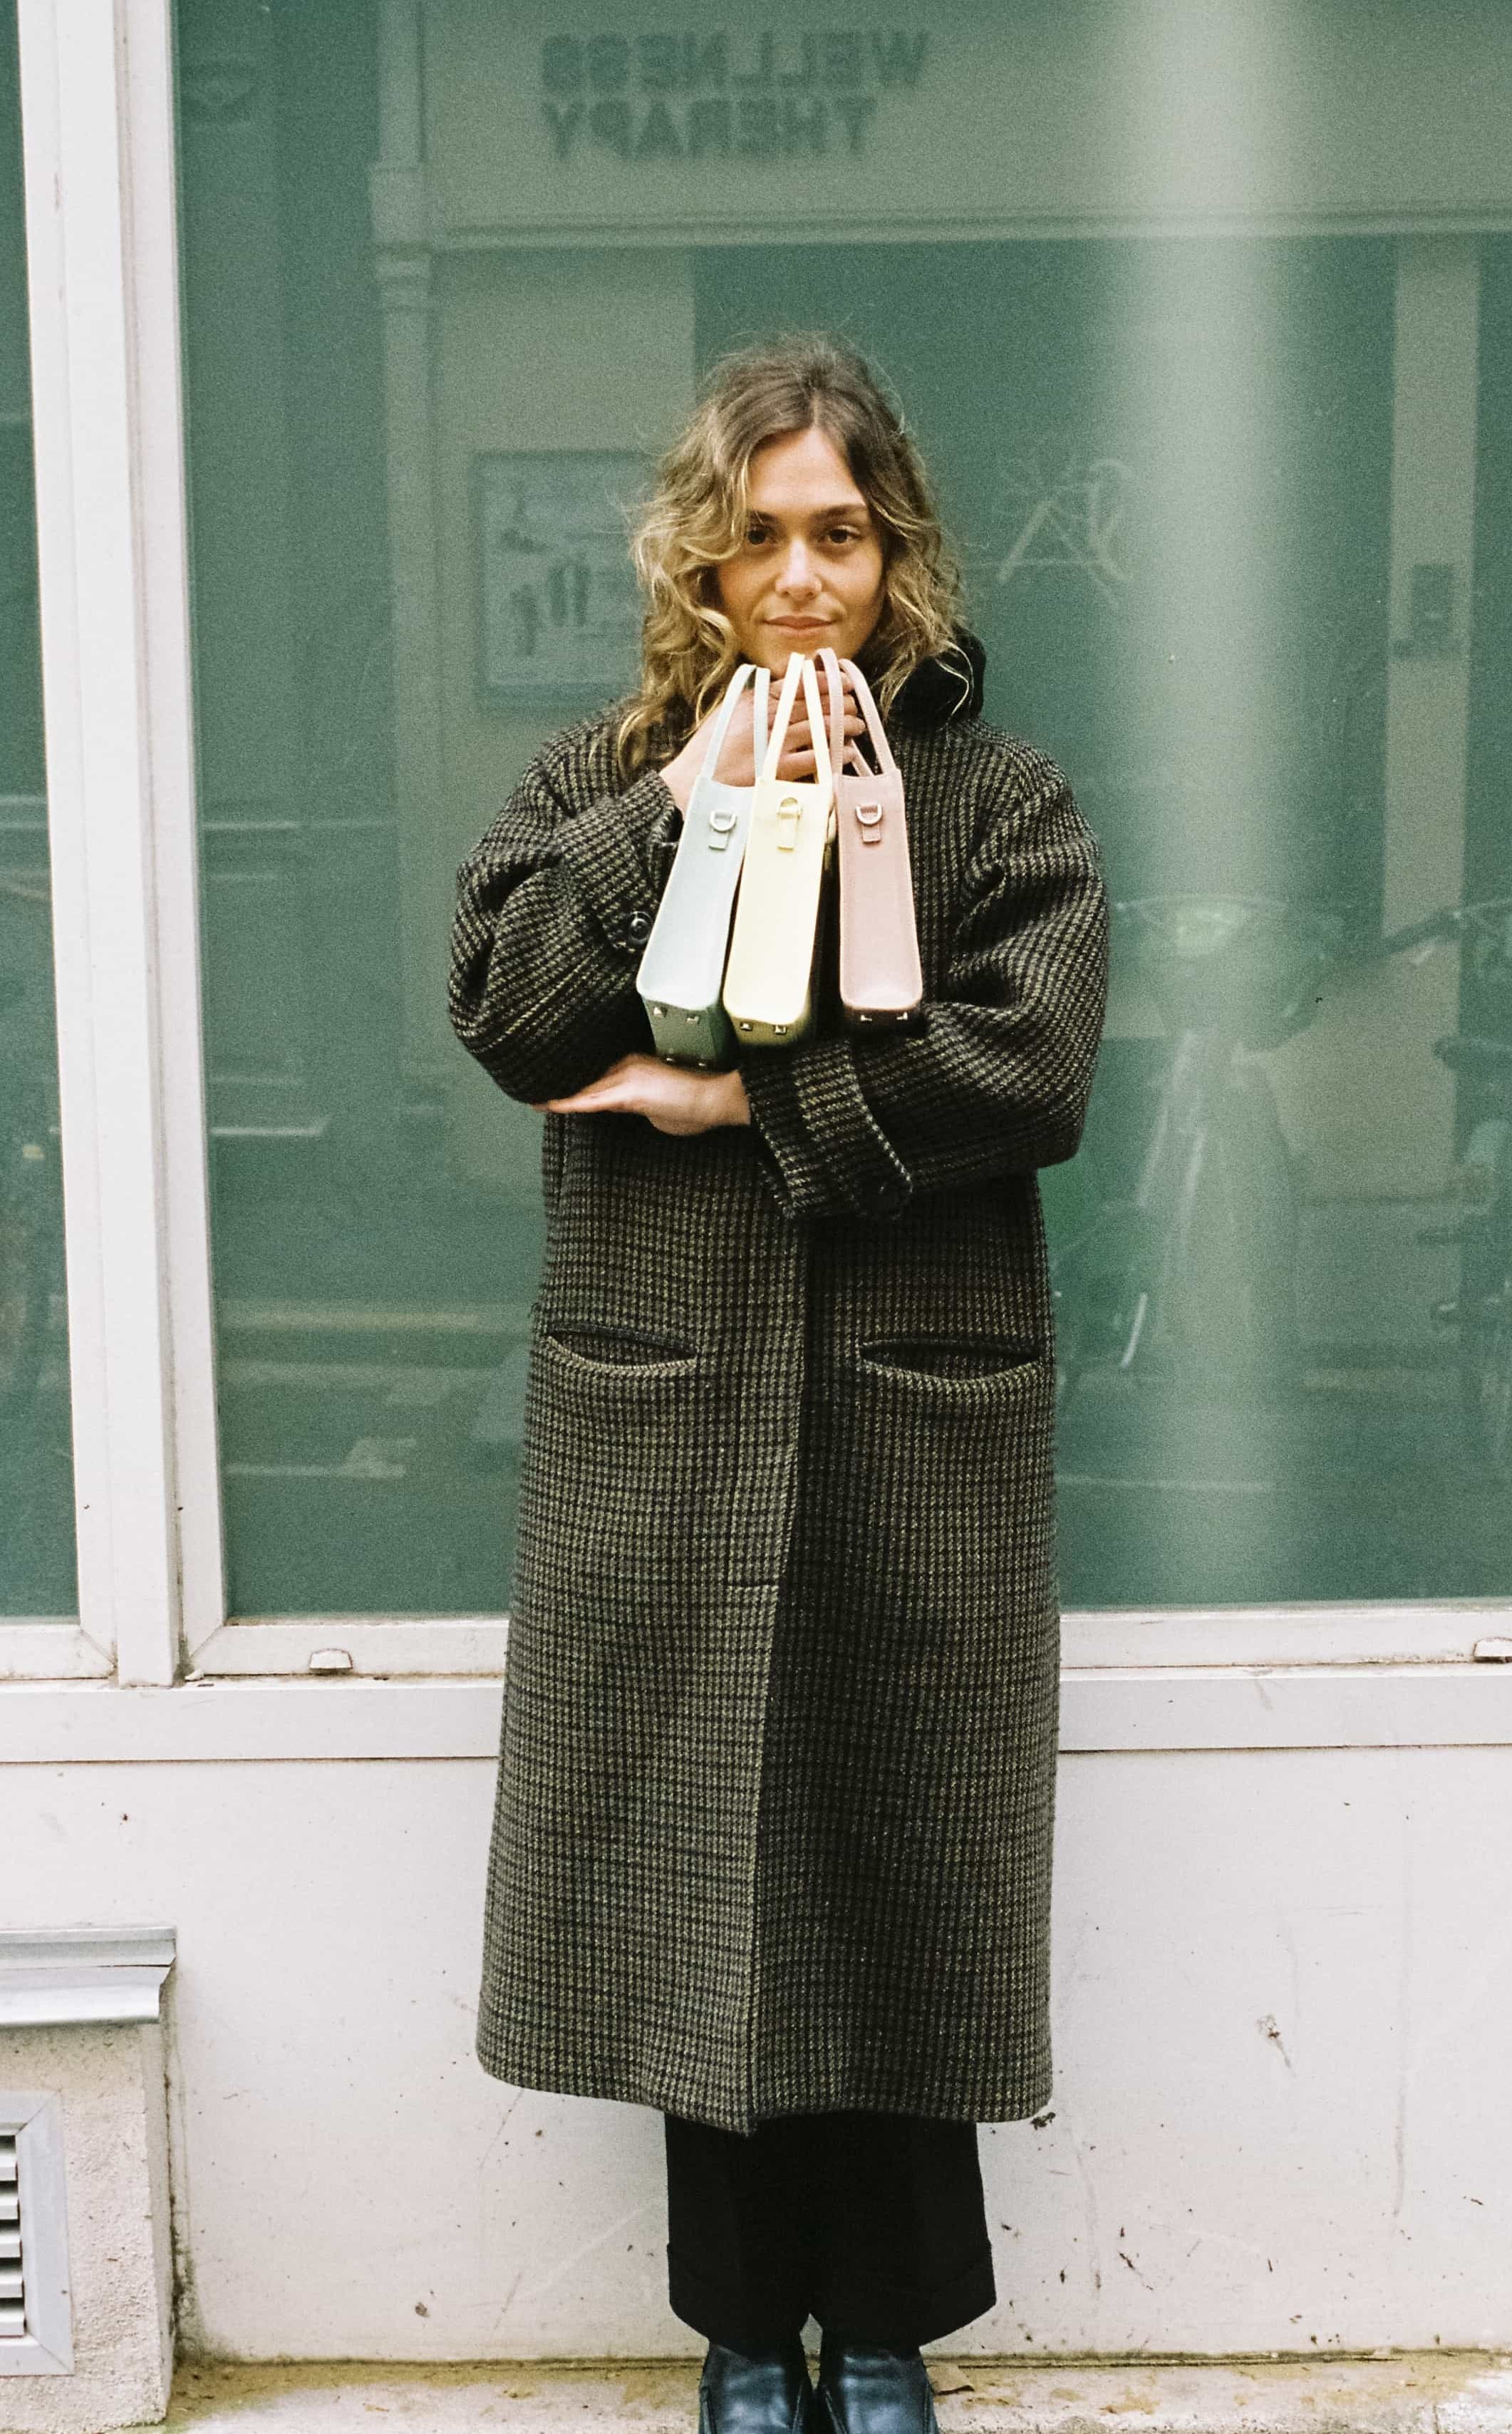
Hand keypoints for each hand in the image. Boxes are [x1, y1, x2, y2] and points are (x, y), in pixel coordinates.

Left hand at [533, 1054, 751, 1135]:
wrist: (718, 1100)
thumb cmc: (699, 1107)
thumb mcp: (663, 1108)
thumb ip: (642, 1106)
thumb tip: (635, 1113)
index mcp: (636, 1065)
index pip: (599, 1075)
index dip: (578, 1081)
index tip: (558, 1085)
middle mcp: (628, 1064)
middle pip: (588, 1079)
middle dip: (565, 1086)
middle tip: (536, 1091)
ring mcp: (628, 1074)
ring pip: (586, 1087)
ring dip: (562, 1095)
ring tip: (535, 1098)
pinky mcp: (630, 1090)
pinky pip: (591, 1099)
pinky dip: (568, 1103)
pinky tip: (548, 1105)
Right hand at [660, 659, 865, 807]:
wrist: (694, 786)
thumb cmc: (708, 755)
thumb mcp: (725, 716)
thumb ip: (752, 702)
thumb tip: (775, 690)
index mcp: (754, 700)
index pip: (797, 683)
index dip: (824, 680)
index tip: (841, 680)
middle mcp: (766, 717)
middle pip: (813, 703)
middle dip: (839, 701)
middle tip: (854, 703)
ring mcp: (774, 742)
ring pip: (820, 727)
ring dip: (843, 725)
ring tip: (856, 725)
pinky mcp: (779, 769)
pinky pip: (817, 757)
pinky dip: (835, 753)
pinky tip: (846, 752)